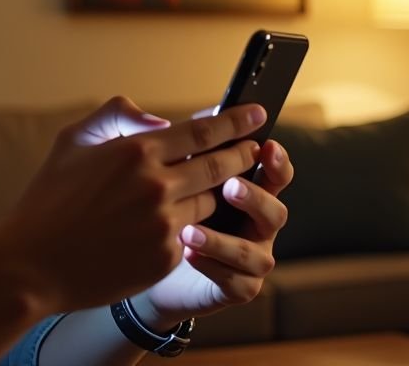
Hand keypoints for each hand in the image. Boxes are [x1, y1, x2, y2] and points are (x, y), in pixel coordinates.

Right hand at [0, 97, 266, 316]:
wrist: (31, 264)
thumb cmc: (48, 199)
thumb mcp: (73, 141)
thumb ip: (117, 115)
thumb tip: (159, 120)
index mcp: (136, 150)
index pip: (203, 131)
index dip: (236, 121)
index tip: (258, 113)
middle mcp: (156, 184)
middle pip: (221, 165)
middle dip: (243, 154)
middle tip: (255, 148)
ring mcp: (163, 224)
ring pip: (210, 202)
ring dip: (216, 193)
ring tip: (218, 187)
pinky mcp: (165, 258)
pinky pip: (193, 235)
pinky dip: (192, 226)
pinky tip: (186, 222)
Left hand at [138, 137, 292, 325]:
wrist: (134, 259)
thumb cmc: (147, 205)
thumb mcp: (145, 168)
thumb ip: (153, 139)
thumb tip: (158, 123)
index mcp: (244, 183)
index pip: (271, 166)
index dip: (274, 157)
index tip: (265, 144)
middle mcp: (253, 220)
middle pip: (274, 207)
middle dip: (255, 196)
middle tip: (230, 186)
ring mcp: (248, 255)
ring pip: (257, 251)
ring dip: (226, 240)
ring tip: (189, 229)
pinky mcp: (235, 286)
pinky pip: (238, 282)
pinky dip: (214, 267)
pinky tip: (186, 254)